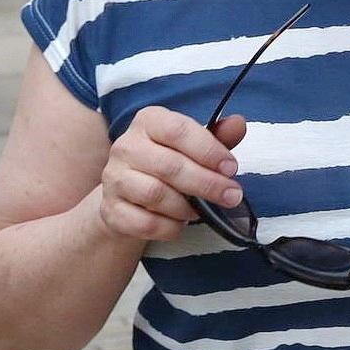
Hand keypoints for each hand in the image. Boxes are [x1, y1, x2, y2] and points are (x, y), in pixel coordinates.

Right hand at [95, 108, 247, 242]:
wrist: (129, 196)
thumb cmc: (169, 165)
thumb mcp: (194, 146)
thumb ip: (217, 137)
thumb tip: (238, 123)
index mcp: (149, 121)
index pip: (178, 130)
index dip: (208, 150)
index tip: (231, 168)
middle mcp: (126, 146)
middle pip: (169, 166)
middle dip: (207, 184)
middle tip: (232, 195)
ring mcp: (114, 178)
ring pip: (155, 195)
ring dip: (186, 207)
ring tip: (199, 210)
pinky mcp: (111, 209)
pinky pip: (145, 223)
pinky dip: (169, 227)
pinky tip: (178, 224)